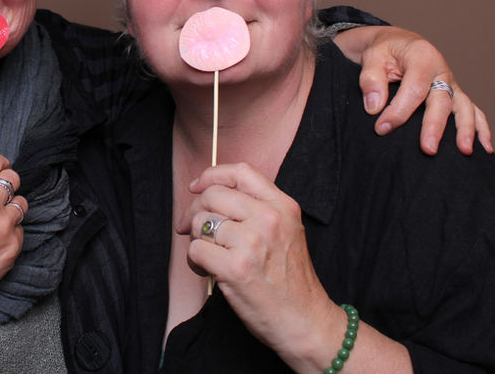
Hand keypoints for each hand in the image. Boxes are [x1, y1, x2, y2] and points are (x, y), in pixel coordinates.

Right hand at [0, 155, 27, 324]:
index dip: (0, 164)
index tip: (2, 166)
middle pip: (13, 179)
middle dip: (8, 183)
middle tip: (2, 193)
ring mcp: (2, 226)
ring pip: (21, 204)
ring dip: (11, 209)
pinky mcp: (12, 246)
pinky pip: (19, 229)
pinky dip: (10, 232)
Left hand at [177, 163, 339, 367]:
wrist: (306, 322)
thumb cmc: (291, 282)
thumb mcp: (287, 232)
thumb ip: (258, 209)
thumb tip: (210, 194)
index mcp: (283, 206)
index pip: (240, 172)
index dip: (212, 175)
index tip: (197, 187)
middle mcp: (268, 219)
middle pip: (212, 195)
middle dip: (193, 211)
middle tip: (188, 228)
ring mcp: (252, 242)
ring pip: (200, 222)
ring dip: (195, 240)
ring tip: (207, 256)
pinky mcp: (235, 268)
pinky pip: (195, 249)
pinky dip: (194, 261)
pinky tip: (207, 271)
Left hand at [332, 25, 491, 155]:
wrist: (397, 43)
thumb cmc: (384, 51)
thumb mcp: (372, 56)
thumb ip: (371, 79)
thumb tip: (374, 108)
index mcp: (422, 57)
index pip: (414, 89)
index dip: (399, 111)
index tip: (382, 129)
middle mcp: (441, 70)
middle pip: (442, 100)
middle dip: (435, 126)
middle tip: (427, 149)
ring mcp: (451, 83)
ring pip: (463, 106)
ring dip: (465, 130)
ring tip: (464, 151)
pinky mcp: (455, 94)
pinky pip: (473, 111)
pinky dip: (481, 128)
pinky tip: (485, 148)